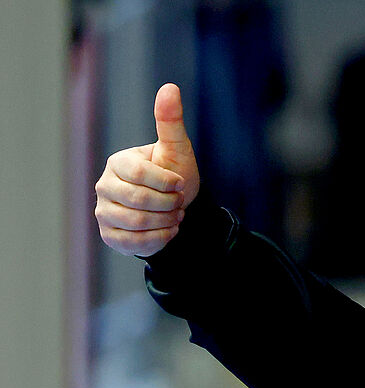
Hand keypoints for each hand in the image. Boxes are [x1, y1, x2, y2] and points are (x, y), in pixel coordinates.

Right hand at [95, 83, 200, 257]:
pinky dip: (160, 239)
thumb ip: (170, 122)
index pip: (141, 174)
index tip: (180, 184)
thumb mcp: (177, 149)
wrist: (177, 210)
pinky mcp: (110, 235)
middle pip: (140, 201)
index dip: (168, 183)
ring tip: (174, 215)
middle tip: (179, 202)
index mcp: (118, 162)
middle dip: (170, 205)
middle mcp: (105, 185)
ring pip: (138, 222)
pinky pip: (135, 243)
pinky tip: (167, 230)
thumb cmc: (175, 175)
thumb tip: (170, 87)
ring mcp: (104, 211)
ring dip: (167, 222)